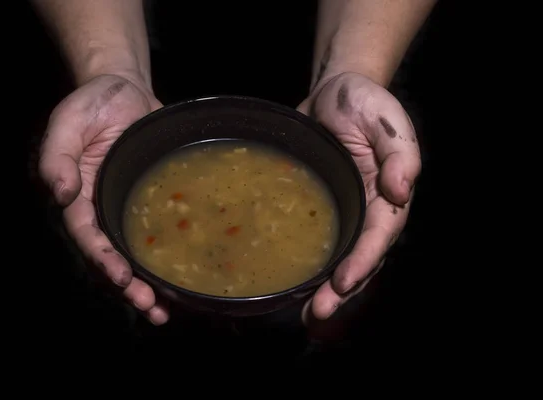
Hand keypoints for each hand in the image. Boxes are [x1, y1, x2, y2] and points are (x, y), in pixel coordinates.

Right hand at [38, 74, 168, 324]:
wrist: (126, 90)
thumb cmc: (93, 105)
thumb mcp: (68, 123)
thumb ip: (58, 157)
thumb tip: (61, 193)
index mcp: (83, 196)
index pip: (90, 236)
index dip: (104, 260)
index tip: (122, 279)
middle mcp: (106, 208)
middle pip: (115, 257)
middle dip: (131, 286)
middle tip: (152, 309)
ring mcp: (132, 207)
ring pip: (140, 254)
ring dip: (152, 283)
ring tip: (168, 309)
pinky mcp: (157, 202)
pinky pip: (164, 233)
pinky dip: (172, 257)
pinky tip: (189, 277)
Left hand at [298, 72, 420, 321]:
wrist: (334, 92)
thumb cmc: (364, 103)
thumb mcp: (386, 120)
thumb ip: (399, 153)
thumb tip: (403, 190)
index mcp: (386, 194)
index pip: (377, 236)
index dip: (362, 261)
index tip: (343, 283)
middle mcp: (365, 210)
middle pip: (358, 258)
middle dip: (341, 290)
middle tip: (317, 314)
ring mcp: (342, 211)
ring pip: (336, 258)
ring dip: (322, 288)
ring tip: (304, 314)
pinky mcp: (319, 208)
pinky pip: (315, 240)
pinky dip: (306, 265)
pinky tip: (288, 283)